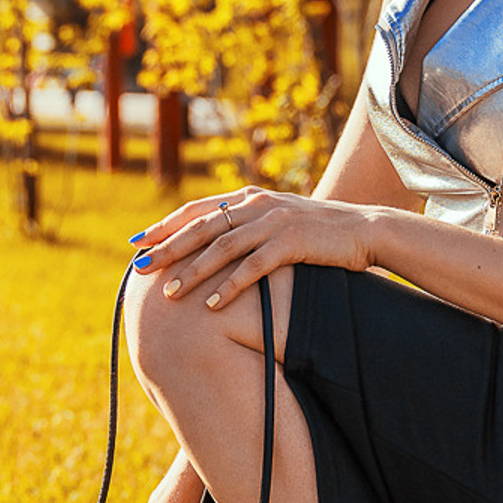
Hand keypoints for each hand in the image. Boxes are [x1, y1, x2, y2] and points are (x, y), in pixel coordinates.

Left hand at [131, 187, 379, 311]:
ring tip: (170, 294)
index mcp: (248, 198)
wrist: (364, 230)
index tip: (139, 242)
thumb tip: (213, 244)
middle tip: (140, 268)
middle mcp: (256, 205)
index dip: (165, 225)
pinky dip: (230, 286)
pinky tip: (212, 305)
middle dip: (167, 248)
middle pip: (200, 226)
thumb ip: (247, 226)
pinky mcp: (292, 242)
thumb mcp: (276, 221)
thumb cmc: (317, 233)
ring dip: (193, 271)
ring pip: (222, 247)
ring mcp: (274, 222)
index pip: (196, 209)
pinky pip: (253, 267)